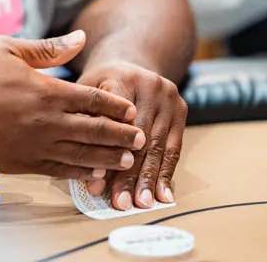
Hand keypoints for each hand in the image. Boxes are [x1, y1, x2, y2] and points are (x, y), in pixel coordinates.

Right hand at [0, 31, 145, 179]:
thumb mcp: (5, 47)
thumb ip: (47, 48)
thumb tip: (80, 38)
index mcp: (44, 90)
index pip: (92, 98)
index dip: (115, 105)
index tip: (131, 109)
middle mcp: (44, 121)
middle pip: (94, 130)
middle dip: (121, 135)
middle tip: (142, 139)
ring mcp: (32, 146)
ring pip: (81, 155)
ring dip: (108, 157)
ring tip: (127, 160)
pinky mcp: (18, 163)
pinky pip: (57, 170)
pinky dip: (79, 173)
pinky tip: (92, 173)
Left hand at [77, 62, 186, 210]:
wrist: (129, 63)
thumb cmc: (99, 85)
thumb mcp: (85, 92)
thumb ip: (84, 122)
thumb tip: (85, 169)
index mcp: (122, 77)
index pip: (114, 120)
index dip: (106, 151)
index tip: (98, 180)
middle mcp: (150, 85)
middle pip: (139, 136)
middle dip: (129, 173)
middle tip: (120, 202)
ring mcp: (169, 97)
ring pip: (158, 145)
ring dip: (149, 179)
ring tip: (141, 203)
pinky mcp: (181, 109)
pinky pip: (174, 147)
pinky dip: (166, 173)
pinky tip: (162, 195)